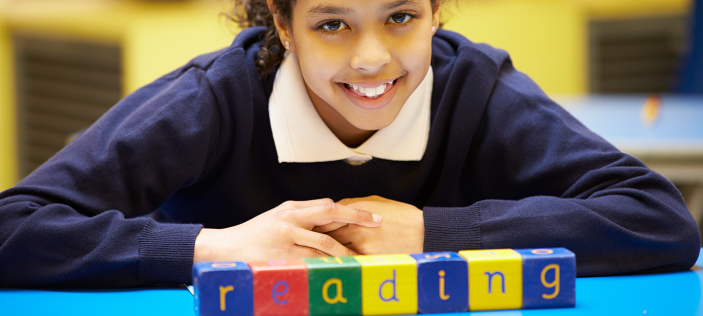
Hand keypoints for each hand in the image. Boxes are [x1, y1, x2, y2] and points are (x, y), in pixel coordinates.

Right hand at [193, 198, 382, 262]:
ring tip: (359, 259)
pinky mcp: (282, 256)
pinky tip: (338, 270)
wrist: (225, 249)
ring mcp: (286, 237)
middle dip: (357, 222)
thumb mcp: (278, 219)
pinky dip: (326, 267)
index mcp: (291, 209)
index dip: (352, 212)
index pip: (328, 206)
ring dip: (344, 252)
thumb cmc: (254, 235)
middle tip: (377, 226)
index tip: (373, 217)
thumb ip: (302, 218)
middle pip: (330, 217)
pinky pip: (310, 262)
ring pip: (324, 244)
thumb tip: (330, 219)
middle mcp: (290, 219)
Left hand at [320, 196, 423, 254]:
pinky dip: (341, 259)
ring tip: (319, 250)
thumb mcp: (376, 201)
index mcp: (357, 211)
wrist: (423, 233)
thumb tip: (335, 209)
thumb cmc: (401, 216)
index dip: (317, 221)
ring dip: (327, 250)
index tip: (311, 224)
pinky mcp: (368, 258)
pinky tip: (337, 260)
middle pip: (326, 233)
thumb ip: (352, 204)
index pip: (327, 217)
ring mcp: (361, 244)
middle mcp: (356, 228)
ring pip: (335, 248)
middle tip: (309, 239)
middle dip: (318, 236)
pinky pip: (348, 259)